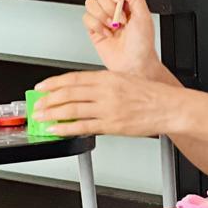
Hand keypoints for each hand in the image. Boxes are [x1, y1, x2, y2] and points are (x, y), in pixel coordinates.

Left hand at [33, 70, 177, 136]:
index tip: (42, 87)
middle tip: (37, 104)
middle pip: (68, 93)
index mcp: (109, 77)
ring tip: (41, 117)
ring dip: (53, 114)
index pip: (73, 78)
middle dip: (48, 100)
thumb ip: (104, 85)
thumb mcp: (126, 81)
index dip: (53, 83)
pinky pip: (84, 126)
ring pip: (72, 109)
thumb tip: (83, 92)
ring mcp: (108, 108)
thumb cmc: (153, 95)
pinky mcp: (112, 124)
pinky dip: (67, 128)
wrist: (170, 107)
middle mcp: (106, 91)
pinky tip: (57, 130)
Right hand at [83, 0, 160, 74]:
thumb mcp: (144, 16)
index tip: (120, 1)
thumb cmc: (142, 44)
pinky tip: (107, 34)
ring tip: (113, 27)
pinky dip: (96, 26)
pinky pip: (85, 18)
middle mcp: (115, 9)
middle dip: (110, 7)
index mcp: (128, 4)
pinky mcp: (93, 29)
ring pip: (90, 3)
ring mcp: (103, 19)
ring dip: (102, 16)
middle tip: (121, 20)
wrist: (133, 64)